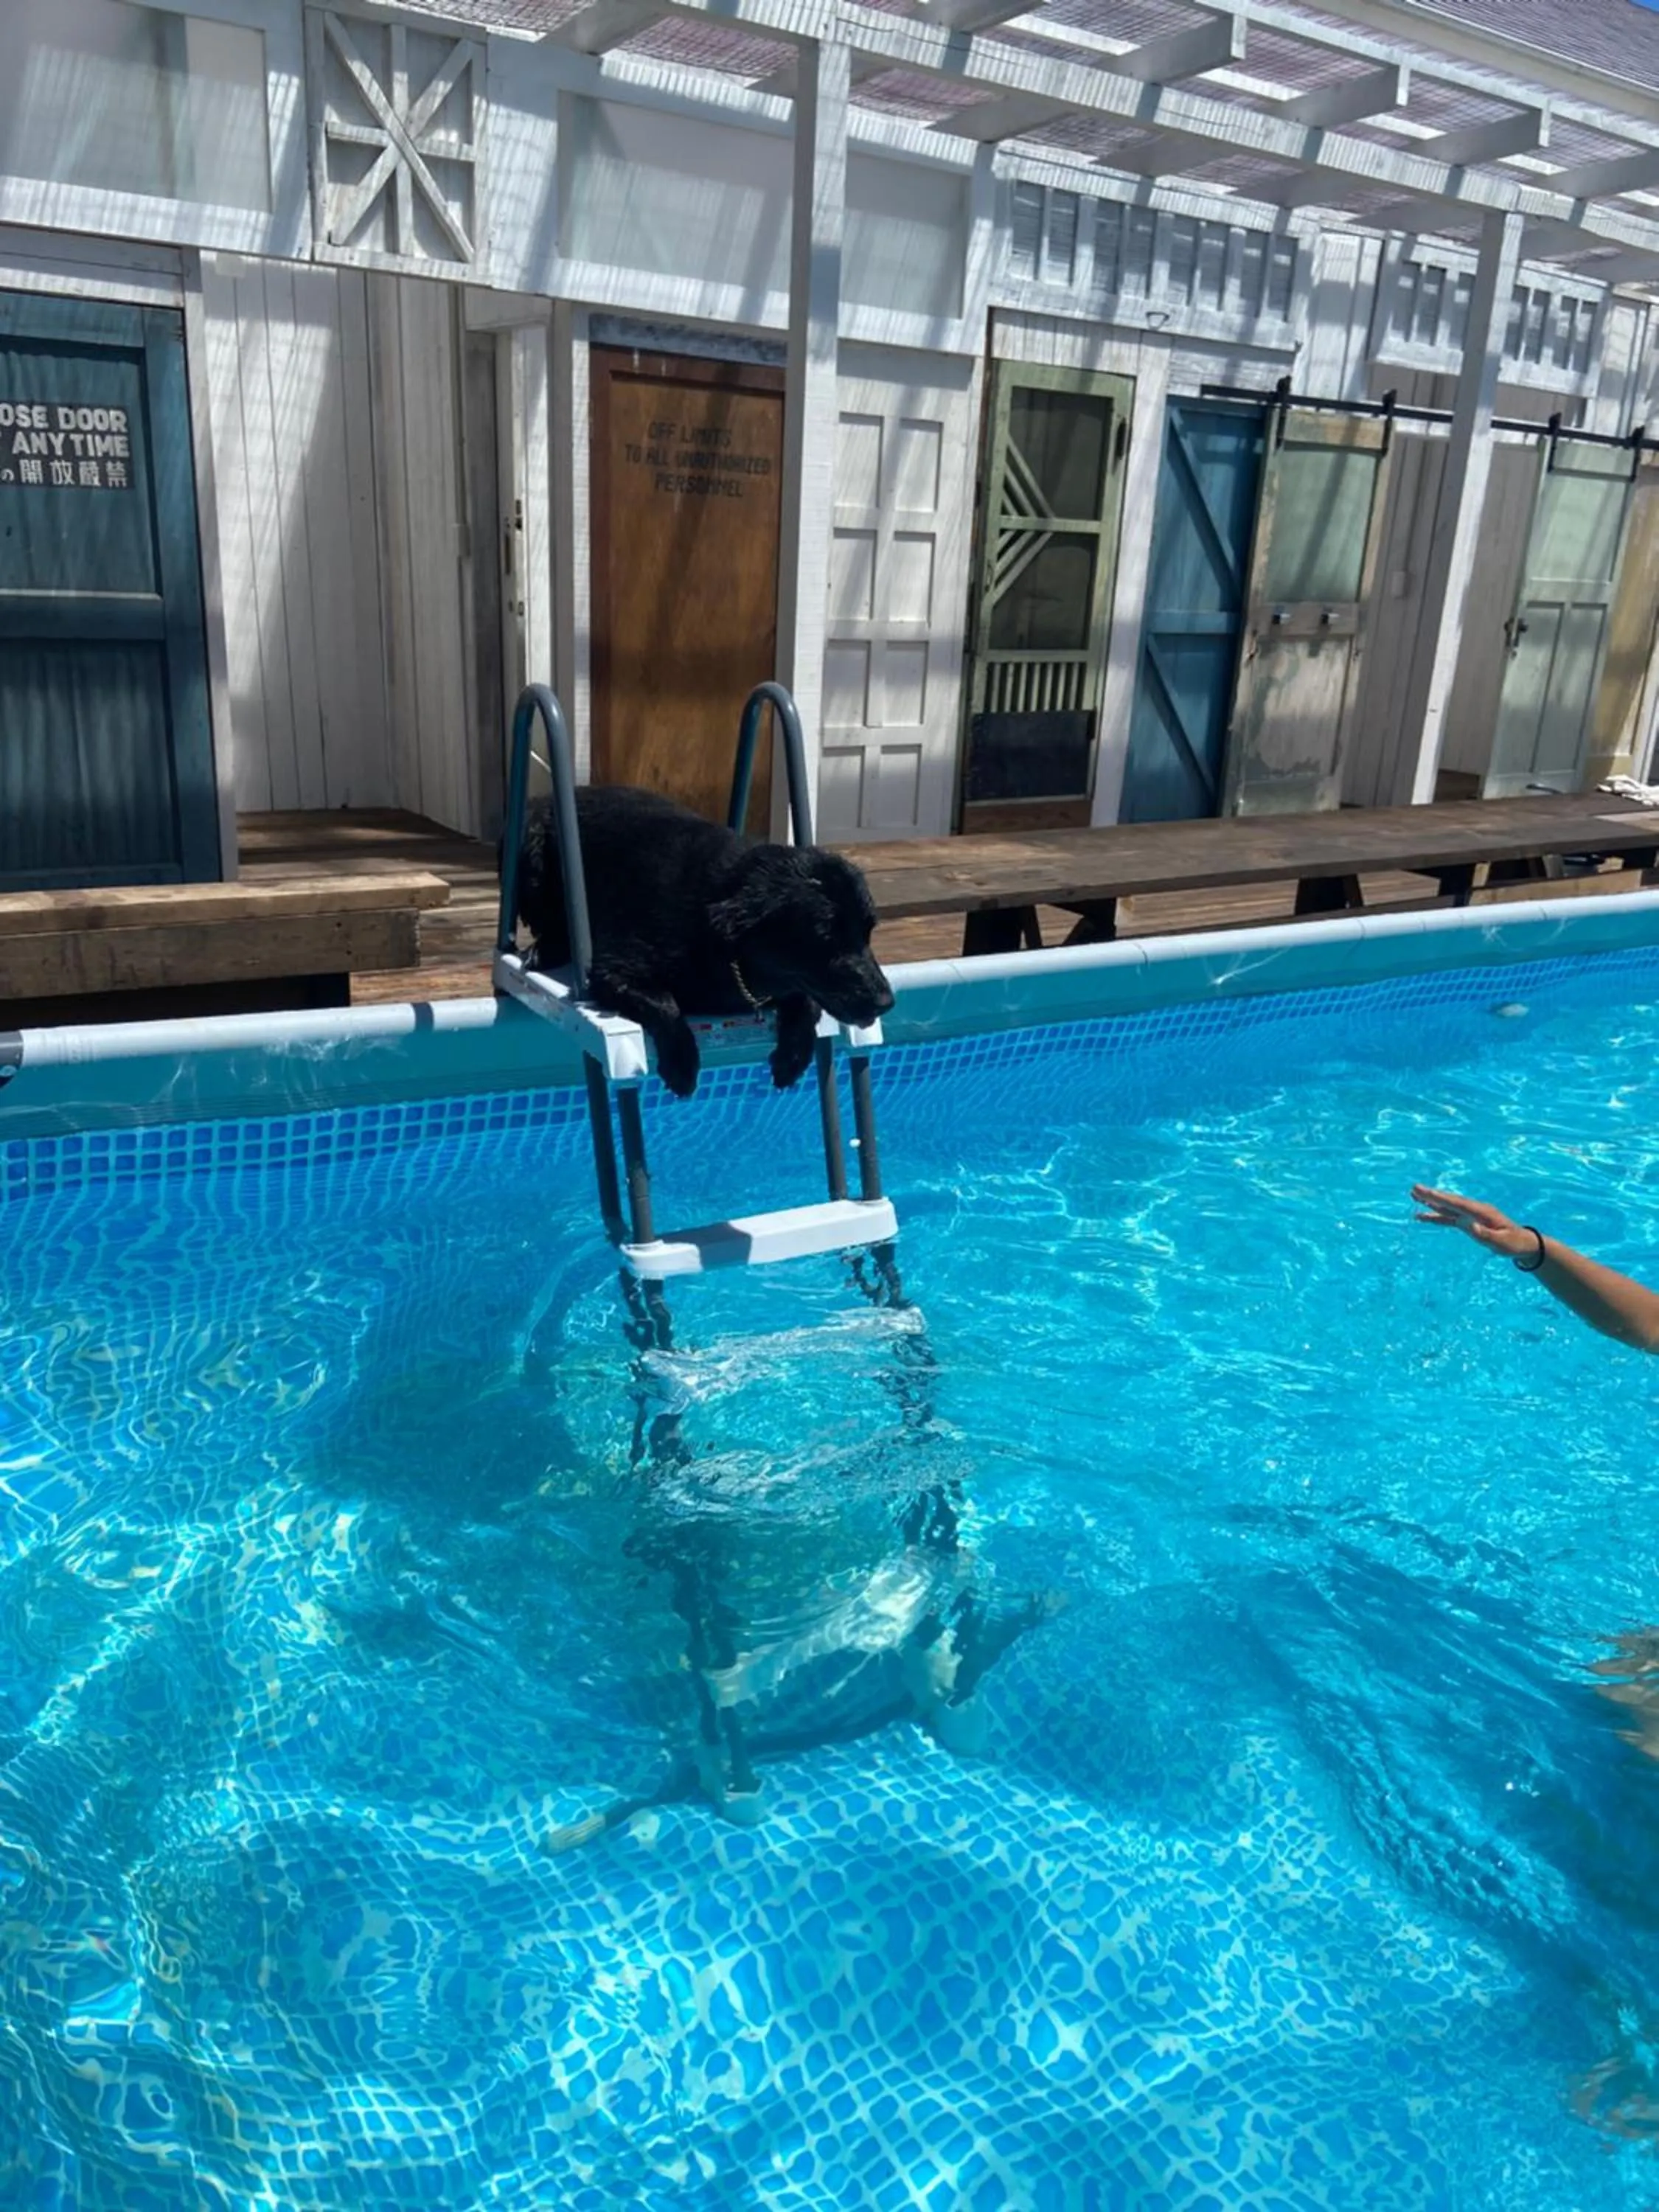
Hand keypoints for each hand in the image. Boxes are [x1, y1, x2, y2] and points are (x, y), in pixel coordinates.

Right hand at [1411, 1184, 1535, 1258]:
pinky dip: (1436, 1215)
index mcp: (1482, 1212)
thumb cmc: (1513, 1244)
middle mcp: (1475, 1210)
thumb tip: (1465, 1224)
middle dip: (1432, 1196)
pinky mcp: (1469, 1222)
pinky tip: (1423, 1216)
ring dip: (1431, 1202)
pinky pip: (1449, 1217)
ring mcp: (1471, 1215)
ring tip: (1414, 1196)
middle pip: (1450, 1202)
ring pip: (1448, 1207)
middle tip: (1414, 1188)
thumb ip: (1484, 1234)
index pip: (1458, 1204)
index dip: (1441, 1199)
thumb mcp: (1501, 1242)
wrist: (1523, 1244)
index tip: (1426, 1192)